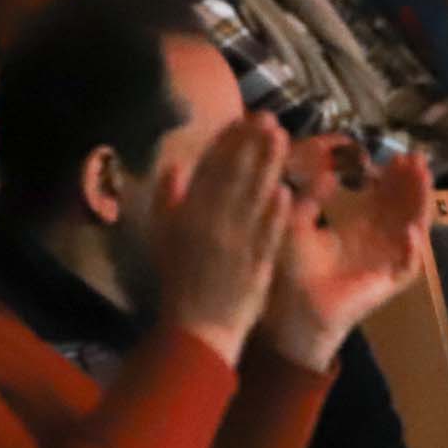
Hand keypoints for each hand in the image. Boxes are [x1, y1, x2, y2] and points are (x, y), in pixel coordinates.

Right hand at [153, 116, 293, 363]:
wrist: (197, 329)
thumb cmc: (178, 280)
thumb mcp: (161, 237)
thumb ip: (167, 200)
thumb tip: (174, 166)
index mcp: (188, 217)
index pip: (209, 171)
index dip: (227, 143)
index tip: (241, 119)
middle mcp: (213, 226)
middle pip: (235, 178)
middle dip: (252, 145)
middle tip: (268, 118)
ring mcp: (238, 244)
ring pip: (254, 199)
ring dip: (268, 167)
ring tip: (281, 139)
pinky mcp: (259, 263)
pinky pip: (267, 234)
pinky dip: (275, 213)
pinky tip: (286, 191)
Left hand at [266, 152, 432, 367]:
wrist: (295, 309)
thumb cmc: (294, 270)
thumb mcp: (298, 225)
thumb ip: (311, 198)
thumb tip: (329, 174)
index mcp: (359, 228)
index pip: (385, 198)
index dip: (393, 178)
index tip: (397, 156)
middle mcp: (378, 241)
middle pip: (404, 208)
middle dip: (412, 184)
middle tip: (416, 159)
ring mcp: (387, 262)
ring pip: (414, 229)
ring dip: (420, 206)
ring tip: (423, 182)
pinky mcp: (389, 283)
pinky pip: (409, 267)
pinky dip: (413, 251)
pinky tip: (410, 232)